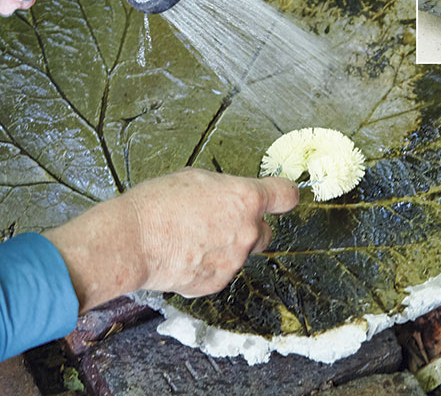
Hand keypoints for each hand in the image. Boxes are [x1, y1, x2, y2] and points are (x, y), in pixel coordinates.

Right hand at [44, 168, 298, 310]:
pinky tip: (186, 255)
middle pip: (265, 231)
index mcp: (246, 199)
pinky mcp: (217, 284)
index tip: (282, 196)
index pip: (286, 195)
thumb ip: (226, 190)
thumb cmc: (158, 203)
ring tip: (193, 238)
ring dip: (226, 246)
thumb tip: (231, 198)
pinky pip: (221, 271)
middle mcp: (247, 232)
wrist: (131, 242)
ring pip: (240, 253)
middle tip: (222, 220)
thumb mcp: (197, 179)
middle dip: (250, 227)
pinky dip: (209, 265)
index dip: (284, 195)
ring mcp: (234, 261)